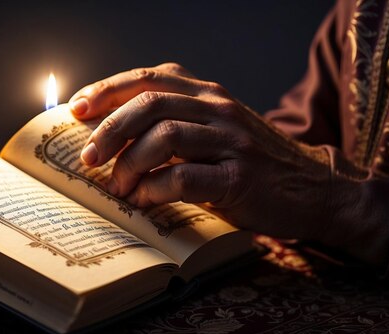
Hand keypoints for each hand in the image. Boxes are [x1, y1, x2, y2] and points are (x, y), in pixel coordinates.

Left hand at [69, 63, 335, 241]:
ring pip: (164, 137)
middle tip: (89, 158)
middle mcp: (217, 108)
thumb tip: (113, 136)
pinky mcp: (239, 177)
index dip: (107, 90)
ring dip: (129, 164)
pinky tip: (146, 201)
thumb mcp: (216, 130)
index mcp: (207, 93)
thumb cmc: (252, 163)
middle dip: (109, 130)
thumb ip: (176, 123)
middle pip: (149, 103)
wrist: (312, 188)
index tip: (76, 109)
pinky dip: (155, 190)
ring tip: (118, 187)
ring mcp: (230, 141)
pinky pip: (184, 177)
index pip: (148, 78)